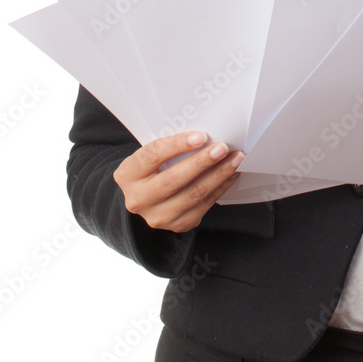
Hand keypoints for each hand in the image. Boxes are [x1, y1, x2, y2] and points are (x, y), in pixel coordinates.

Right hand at [114, 131, 243, 233]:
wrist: (146, 199)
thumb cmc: (153, 169)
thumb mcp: (150, 157)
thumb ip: (169, 148)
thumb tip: (205, 137)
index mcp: (128, 174)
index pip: (152, 155)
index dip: (177, 145)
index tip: (201, 136)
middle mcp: (139, 199)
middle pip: (174, 179)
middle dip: (202, 162)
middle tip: (223, 148)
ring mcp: (158, 216)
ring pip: (193, 194)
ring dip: (218, 175)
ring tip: (235, 159)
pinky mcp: (178, 225)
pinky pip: (204, 205)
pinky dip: (221, 187)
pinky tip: (231, 174)